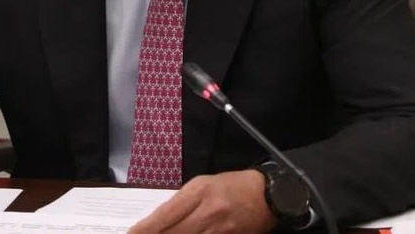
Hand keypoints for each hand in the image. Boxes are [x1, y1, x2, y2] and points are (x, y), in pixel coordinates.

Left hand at [128, 170, 274, 233]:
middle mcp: (209, 211)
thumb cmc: (231, 186)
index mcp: (199, 191)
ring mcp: (220, 230)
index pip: (166, 213)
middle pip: (175, 233)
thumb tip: (159, 221)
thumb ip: (182, 202)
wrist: (267, 196)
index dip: (147, 228)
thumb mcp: (203, 184)